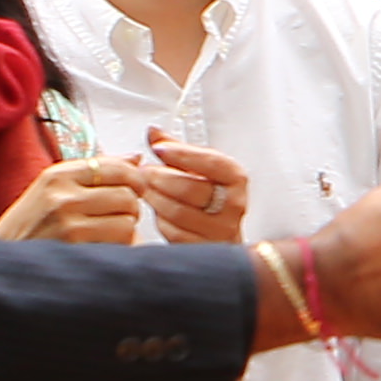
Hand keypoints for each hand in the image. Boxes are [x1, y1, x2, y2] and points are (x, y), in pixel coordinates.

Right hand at [0, 157, 147, 246]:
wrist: (2, 263)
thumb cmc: (30, 227)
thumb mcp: (53, 189)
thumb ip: (95, 171)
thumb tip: (137, 158)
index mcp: (58, 175)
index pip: (117, 167)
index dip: (134, 180)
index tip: (135, 190)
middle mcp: (62, 195)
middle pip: (127, 195)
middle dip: (130, 209)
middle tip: (117, 217)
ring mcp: (68, 223)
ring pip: (128, 222)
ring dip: (125, 231)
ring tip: (106, 234)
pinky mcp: (76, 249)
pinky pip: (120, 245)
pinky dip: (118, 249)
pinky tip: (100, 249)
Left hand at [127, 141, 249, 246]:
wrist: (220, 234)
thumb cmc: (209, 198)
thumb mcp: (197, 169)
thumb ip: (176, 149)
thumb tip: (153, 132)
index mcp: (235, 180)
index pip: (212, 162)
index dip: (183, 154)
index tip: (160, 148)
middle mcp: (234, 206)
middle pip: (191, 188)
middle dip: (161, 178)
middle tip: (145, 171)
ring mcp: (221, 231)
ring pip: (178, 212)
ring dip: (155, 198)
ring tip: (146, 189)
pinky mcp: (205, 249)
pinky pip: (175, 234)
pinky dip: (160, 220)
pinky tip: (157, 210)